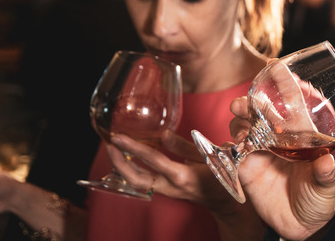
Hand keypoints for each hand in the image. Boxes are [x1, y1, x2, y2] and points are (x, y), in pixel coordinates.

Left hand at [108, 132, 229, 207]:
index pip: (153, 159)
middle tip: (110, 145)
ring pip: (136, 184)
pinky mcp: (165, 192)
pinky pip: (142, 184)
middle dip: (119, 163)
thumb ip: (183, 146)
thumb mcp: (207, 156)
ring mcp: (166, 191)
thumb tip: (162, 134)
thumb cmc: (219, 175)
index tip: (119, 137)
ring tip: (115, 151)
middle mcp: (170, 186)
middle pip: (136, 179)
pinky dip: (132, 172)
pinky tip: (128, 160)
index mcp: (182, 175)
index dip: (133, 147)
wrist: (223, 200)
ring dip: (123, 168)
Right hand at [230, 97, 334, 239]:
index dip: (284, 84)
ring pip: (245, 125)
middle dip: (251, 101)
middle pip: (261, 111)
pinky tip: (238, 144)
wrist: (302, 228)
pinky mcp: (247, 168)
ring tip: (241, 122)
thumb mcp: (327, 188)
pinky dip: (233, 143)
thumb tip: (326, 162)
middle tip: (244, 103)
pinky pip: (234, 150)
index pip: (292, 103)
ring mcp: (261, 152)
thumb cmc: (319, 201)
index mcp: (301, 136)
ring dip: (240, 119)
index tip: (275, 66)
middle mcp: (279, 139)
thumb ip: (325, 175)